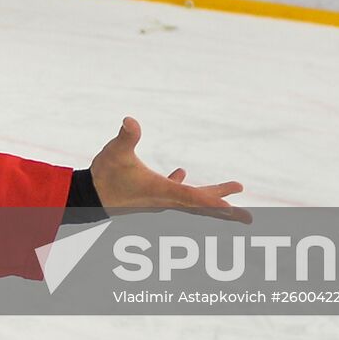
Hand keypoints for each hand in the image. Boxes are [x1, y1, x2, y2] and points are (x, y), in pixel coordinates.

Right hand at [90, 117, 250, 222]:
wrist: (88, 198)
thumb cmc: (104, 176)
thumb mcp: (115, 153)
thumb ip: (126, 137)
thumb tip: (130, 121)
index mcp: (162, 191)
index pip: (194, 198)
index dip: (214, 202)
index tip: (234, 209)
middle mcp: (166, 200)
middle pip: (201, 206)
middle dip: (226, 211)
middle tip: (250, 218)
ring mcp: (160, 201)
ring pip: (192, 201)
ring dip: (212, 199)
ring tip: (231, 195)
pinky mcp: (152, 197)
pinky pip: (176, 195)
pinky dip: (185, 187)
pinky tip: (183, 173)